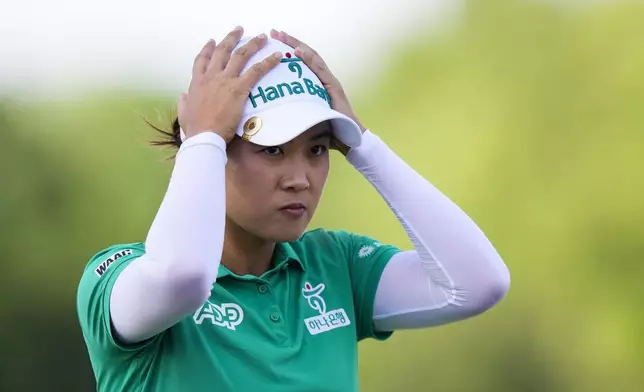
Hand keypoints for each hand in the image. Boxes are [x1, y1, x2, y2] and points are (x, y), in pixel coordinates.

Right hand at [178, 28, 281, 142]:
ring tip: (262, 37)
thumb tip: (182, 96)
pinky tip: (276, 56)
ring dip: (253, 44)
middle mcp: (211, 76)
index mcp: (197, 81)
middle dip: (232, 38)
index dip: (208, 48)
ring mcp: (226, 80)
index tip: (212, 41)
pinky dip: (268, 62)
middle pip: (222, 51)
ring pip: (241, 55)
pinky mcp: (239, 88)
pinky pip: (256, 71)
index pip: (202, 59)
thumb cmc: (194, 128)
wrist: (204, 135)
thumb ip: (183, 102)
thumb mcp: (184, 112)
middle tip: (239, 30)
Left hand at [270, 29, 365, 152]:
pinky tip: (298, 52)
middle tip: (274, 32)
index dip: (289, 50)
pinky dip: (309, 60)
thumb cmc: (329, 131)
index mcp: (317, 84)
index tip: (274, 41)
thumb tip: (274, 109)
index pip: (302, 62)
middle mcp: (324, 79)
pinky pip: (320, 71)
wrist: (349, 140)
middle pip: (306, 55)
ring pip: (313, 58)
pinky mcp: (334, 88)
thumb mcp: (306, 117)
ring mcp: (330, 82)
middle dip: (290, 42)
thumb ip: (295, 110)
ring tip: (283, 36)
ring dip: (297, 45)